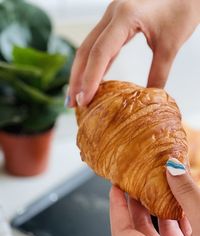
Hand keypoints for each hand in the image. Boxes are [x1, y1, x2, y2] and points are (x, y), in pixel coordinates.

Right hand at [67, 0, 199, 106]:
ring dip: (81, 72)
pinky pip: (100, 45)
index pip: (100, 53)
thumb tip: (149, 97)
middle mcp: (112, 14)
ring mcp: (112, 17)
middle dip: (77, 78)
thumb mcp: (171, 43)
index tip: (85, 101)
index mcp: (125, 17)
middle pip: (86, 50)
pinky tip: (92, 79)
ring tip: (77, 95)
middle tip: (72, 103)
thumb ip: (159, 72)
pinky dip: (94, 64)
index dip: (90, 79)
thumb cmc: (182, 6)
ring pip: (89, 47)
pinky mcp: (116, 22)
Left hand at [110, 166, 199, 235]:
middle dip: (136, 205)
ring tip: (159, 188)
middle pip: (139, 231)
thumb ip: (187, 193)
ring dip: (158, 209)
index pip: (122, 233)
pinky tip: (182, 204)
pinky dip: (177, 219)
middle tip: (135, 183)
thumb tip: (171, 166)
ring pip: (160, 234)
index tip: (116, 187)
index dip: (116, 208)